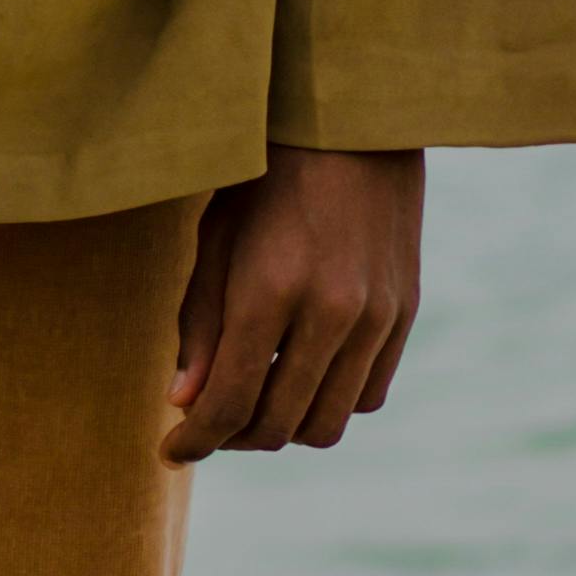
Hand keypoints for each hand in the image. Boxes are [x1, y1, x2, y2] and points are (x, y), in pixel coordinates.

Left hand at [163, 146, 423, 463]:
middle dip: (232, 438)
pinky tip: (300, 375)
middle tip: (208, 422)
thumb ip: (200, 326)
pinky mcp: (406, 313)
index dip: (194, 441)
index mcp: (270, 289)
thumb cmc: (265, 174)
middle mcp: (331, 311)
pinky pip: (367, 395)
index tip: (170, 452)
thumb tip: (184, 404)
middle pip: (277, 425)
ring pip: (327, 423)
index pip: (229, 403)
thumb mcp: (215, 240)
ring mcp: (377, 316)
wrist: (353, 123)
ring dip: (283, 427)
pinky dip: (329, 402)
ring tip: (254, 399)